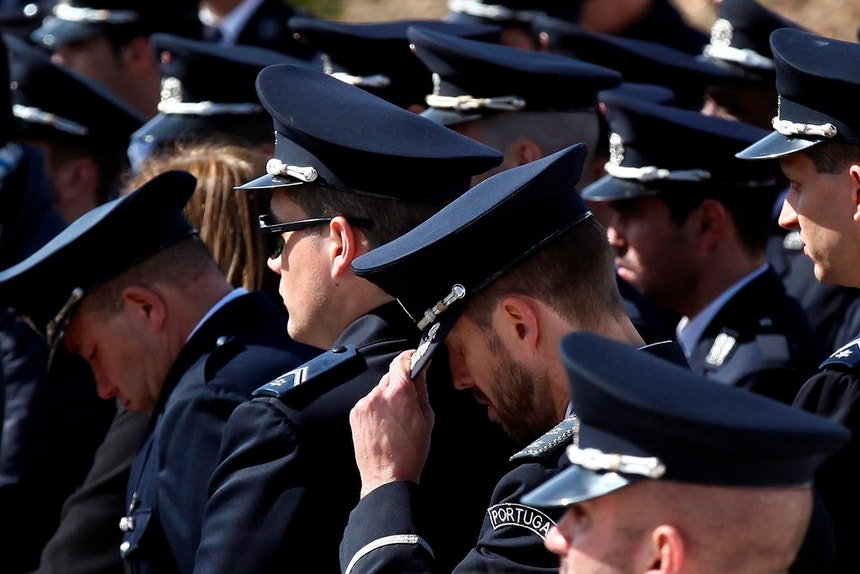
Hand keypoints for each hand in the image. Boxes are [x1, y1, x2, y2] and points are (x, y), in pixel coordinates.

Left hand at [350, 350, 434, 497]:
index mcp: (400, 393)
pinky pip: (369, 402)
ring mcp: (364, 404)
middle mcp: (378, 394)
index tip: (414, 358)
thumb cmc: (411, 452)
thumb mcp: (427, 418)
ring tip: (396, 419)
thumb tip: (422, 369)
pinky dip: (377, 407)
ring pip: (379, 389)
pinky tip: (384, 425)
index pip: (402, 362)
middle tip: (408, 399)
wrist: (387, 478)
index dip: (409, 358)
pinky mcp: (355, 414)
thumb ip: (422, 389)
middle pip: (390, 376)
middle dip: (400, 383)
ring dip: (388, 396)